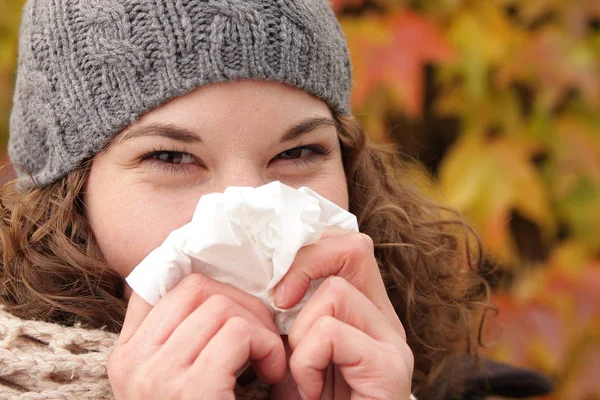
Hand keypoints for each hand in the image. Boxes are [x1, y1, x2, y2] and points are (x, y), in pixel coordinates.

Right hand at [108, 274, 285, 399]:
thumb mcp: (179, 377)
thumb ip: (185, 337)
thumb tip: (216, 285)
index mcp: (127, 356)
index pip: (163, 285)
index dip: (210, 287)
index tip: (238, 310)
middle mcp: (133, 362)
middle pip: (198, 288)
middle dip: (243, 304)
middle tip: (262, 336)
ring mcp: (157, 375)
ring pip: (223, 306)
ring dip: (260, 329)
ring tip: (266, 361)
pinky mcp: (192, 389)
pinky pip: (239, 333)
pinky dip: (268, 348)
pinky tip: (272, 375)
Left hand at [273, 229, 413, 399]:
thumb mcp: (294, 353)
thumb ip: (290, 318)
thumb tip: (261, 281)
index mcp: (363, 312)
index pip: (348, 247)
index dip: (310, 253)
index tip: (279, 292)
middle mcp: (384, 321)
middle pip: (352, 248)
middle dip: (306, 269)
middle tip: (281, 305)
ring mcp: (392, 342)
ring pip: (333, 293)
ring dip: (300, 334)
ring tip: (301, 373)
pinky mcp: (390, 367)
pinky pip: (330, 334)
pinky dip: (306, 361)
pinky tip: (310, 391)